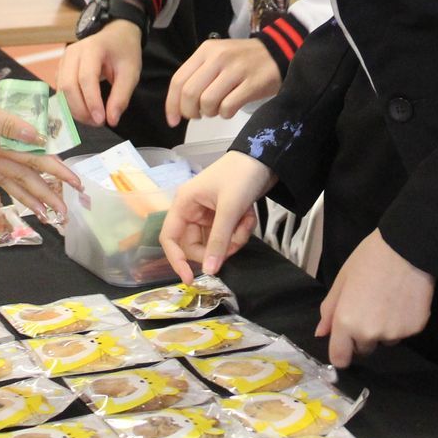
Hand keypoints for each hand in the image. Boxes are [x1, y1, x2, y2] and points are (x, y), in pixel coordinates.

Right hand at [0, 82, 79, 219]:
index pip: (35, 161)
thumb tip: (40, 138)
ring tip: (43, 214)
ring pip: (6, 184)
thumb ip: (11, 126)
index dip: (59, 171)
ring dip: (26, 199)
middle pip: (24, 179)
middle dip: (48, 195)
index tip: (77, 184)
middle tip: (66, 212)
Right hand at [58, 21, 141, 126]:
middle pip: (68, 85)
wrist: (116, 35)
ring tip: (93, 119)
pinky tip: (85, 110)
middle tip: (98, 123)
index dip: (92, 101)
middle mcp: (73, 52)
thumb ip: (121, 96)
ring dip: (75, 109)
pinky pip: (61, 90)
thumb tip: (112, 120)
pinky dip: (70, 103)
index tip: (101, 120)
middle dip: (81, 109)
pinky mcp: (61, 68)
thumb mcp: (130, 73)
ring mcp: (63, 59)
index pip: (87, 78)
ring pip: (62, 90)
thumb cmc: (124, 52)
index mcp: (92, 48)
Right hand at [160, 151, 274, 279]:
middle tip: (236, 243)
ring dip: (234, 238)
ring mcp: (209, 214)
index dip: (177, 260)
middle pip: (196, 245)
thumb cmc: (241, 175)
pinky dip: (241, 230)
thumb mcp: (230, 209)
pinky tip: (250, 216)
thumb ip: (219, 240)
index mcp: (184, 204)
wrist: (267, 158)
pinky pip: (228, 235)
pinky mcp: (224, 216)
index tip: (190, 280)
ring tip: (247, 221)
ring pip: (216, 242)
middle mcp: (192, 210)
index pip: (170, 238)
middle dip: (219, 247)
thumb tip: (209, 271)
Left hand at [164, 38, 281, 127]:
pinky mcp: (252, 84)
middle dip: (190, 112)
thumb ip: (197, 76)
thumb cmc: (242, 60)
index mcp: (205, 51)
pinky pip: (228, 107)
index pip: (178, 80)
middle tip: (198, 115)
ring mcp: (236, 70)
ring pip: (208, 102)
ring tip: (217, 109)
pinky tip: (230, 109)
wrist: (278, 53)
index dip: (172, 104)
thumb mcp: (217, 58)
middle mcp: (218, 58)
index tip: (173, 120)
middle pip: (190, 93)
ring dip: (209, 113)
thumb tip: (180, 106)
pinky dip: (225, 114)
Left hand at [316, 230, 434, 368]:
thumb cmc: (369, 259)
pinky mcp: (415, 329)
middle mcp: (370, 334)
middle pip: (364, 348)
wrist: (407, 247)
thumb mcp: (342, 280)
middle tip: (370, 307)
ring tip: (389, 300)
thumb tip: (321, 333)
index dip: (342, 351)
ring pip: (386, 340)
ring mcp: (395, 334)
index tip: (346, 341)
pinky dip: (403, 321)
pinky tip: (404, 299)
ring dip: (385, 329)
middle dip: (364, 335)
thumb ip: (329, 310)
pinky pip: (404, 332)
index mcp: (346, 323)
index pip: (340, 359)